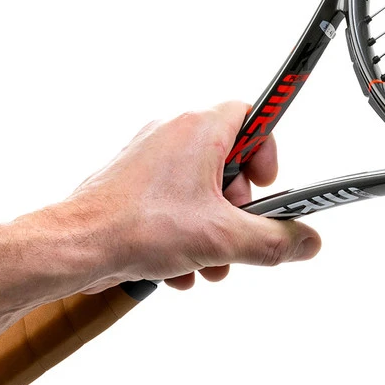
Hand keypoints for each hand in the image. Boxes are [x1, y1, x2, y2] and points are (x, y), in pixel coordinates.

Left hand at [60, 102, 319, 291]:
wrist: (75, 247)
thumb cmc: (139, 228)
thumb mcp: (223, 239)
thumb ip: (273, 241)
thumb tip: (308, 242)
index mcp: (199, 129)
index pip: (252, 115)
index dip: (267, 151)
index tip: (268, 185)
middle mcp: (172, 133)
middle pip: (227, 162)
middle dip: (238, 208)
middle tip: (236, 233)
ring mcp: (147, 158)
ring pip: (198, 190)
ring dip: (211, 231)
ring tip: (207, 264)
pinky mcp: (129, 184)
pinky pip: (170, 205)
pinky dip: (181, 236)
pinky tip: (178, 270)